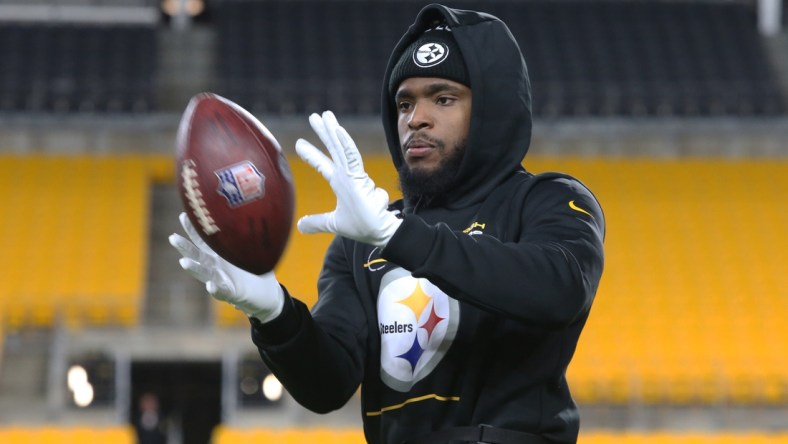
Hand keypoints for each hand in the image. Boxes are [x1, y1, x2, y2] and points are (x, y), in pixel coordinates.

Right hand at [168, 212, 284, 322]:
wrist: (265, 295)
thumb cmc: (254, 270)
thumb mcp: (252, 250)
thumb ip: (248, 237)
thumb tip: (250, 213)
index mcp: (219, 254)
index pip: (203, 240)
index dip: (193, 229)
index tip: (184, 215)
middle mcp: (216, 266)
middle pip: (197, 254)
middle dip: (184, 247)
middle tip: (172, 238)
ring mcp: (221, 280)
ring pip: (204, 273)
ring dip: (194, 267)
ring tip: (183, 262)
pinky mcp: (231, 293)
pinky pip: (222, 291)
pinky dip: (215, 289)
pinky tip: (210, 285)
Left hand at [295, 110, 401, 246]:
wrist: (378, 232)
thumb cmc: (362, 226)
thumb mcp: (333, 223)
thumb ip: (317, 222)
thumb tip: (299, 226)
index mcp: (340, 184)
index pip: (323, 165)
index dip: (311, 154)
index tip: (299, 143)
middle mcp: (346, 176)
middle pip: (333, 149)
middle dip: (324, 132)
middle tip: (314, 116)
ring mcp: (353, 175)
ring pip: (341, 148)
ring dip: (333, 130)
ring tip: (325, 115)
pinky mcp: (359, 177)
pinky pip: (351, 157)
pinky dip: (345, 143)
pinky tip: (338, 130)